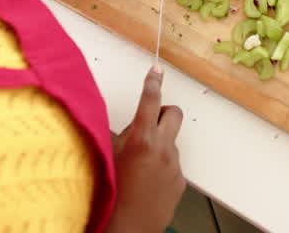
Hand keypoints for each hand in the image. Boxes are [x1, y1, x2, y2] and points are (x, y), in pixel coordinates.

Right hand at [107, 66, 184, 232]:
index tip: (156, 71)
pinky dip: (162, 166)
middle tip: (149, 123)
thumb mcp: (109, 157)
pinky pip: (172, 164)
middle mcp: (162, 148)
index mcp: (142, 139)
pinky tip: (147, 181)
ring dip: (159, 144)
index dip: (153, 82)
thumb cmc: (111, 195)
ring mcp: (174, 165)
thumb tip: (130, 128)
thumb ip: (122, 137)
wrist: (127, 228)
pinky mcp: (180, 181)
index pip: (150, 100)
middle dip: (163, 113)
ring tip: (139, 166)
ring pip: (171, 142)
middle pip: (174, 114)